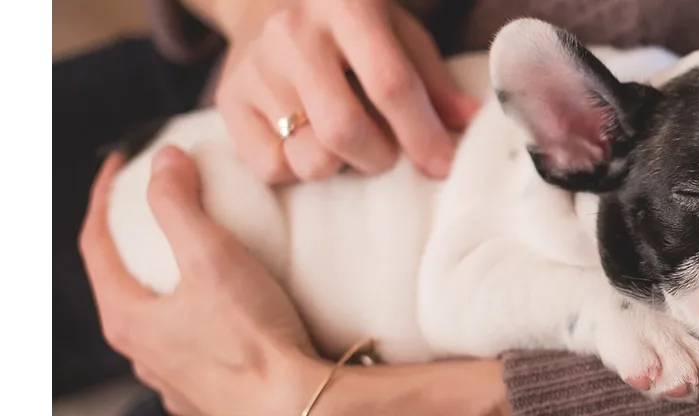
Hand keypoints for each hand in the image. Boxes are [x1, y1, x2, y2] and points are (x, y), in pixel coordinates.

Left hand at [81, 148, 509, 414]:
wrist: (297, 407)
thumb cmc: (253, 341)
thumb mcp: (211, 257)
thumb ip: (179, 203)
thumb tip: (163, 161)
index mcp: (127, 319)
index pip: (94, 244)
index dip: (102, 196)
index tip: (120, 164)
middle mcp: (141, 354)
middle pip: (120, 282)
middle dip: (131, 238)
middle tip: (153, 204)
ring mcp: (172, 377)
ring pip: (155, 317)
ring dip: (164, 280)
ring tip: (191, 252)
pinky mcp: (205, 393)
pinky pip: (190, 342)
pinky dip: (195, 312)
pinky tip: (224, 305)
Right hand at [204, 0, 479, 183]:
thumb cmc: (346, 20)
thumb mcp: (396, 30)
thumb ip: (431, 78)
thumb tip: (470, 122)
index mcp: (347, 5)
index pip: (390, 83)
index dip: (422, 133)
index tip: (442, 165)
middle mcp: (294, 33)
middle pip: (344, 130)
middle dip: (379, 157)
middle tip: (387, 152)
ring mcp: (255, 67)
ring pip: (308, 157)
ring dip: (339, 165)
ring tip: (343, 141)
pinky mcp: (228, 100)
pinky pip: (270, 168)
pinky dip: (297, 168)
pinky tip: (305, 140)